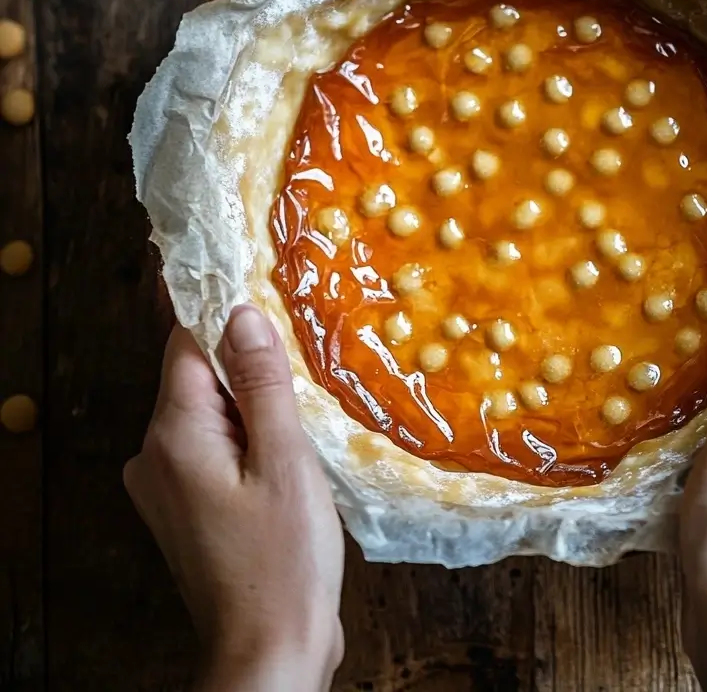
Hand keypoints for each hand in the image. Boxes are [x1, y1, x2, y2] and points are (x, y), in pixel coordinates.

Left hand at [124, 306, 343, 691]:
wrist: (270, 653)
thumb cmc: (284, 558)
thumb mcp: (284, 458)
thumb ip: (262, 382)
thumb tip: (242, 312)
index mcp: (172, 436)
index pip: (187, 344)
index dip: (228, 317)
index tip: (272, 300)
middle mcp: (154, 456)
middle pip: (198, 379)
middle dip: (249, 367)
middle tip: (306, 371)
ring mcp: (165, 487)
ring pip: (210, 415)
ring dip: (253, 407)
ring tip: (304, 418)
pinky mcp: (186, 510)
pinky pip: (213, 449)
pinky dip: (247, 440)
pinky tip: (287, 455)